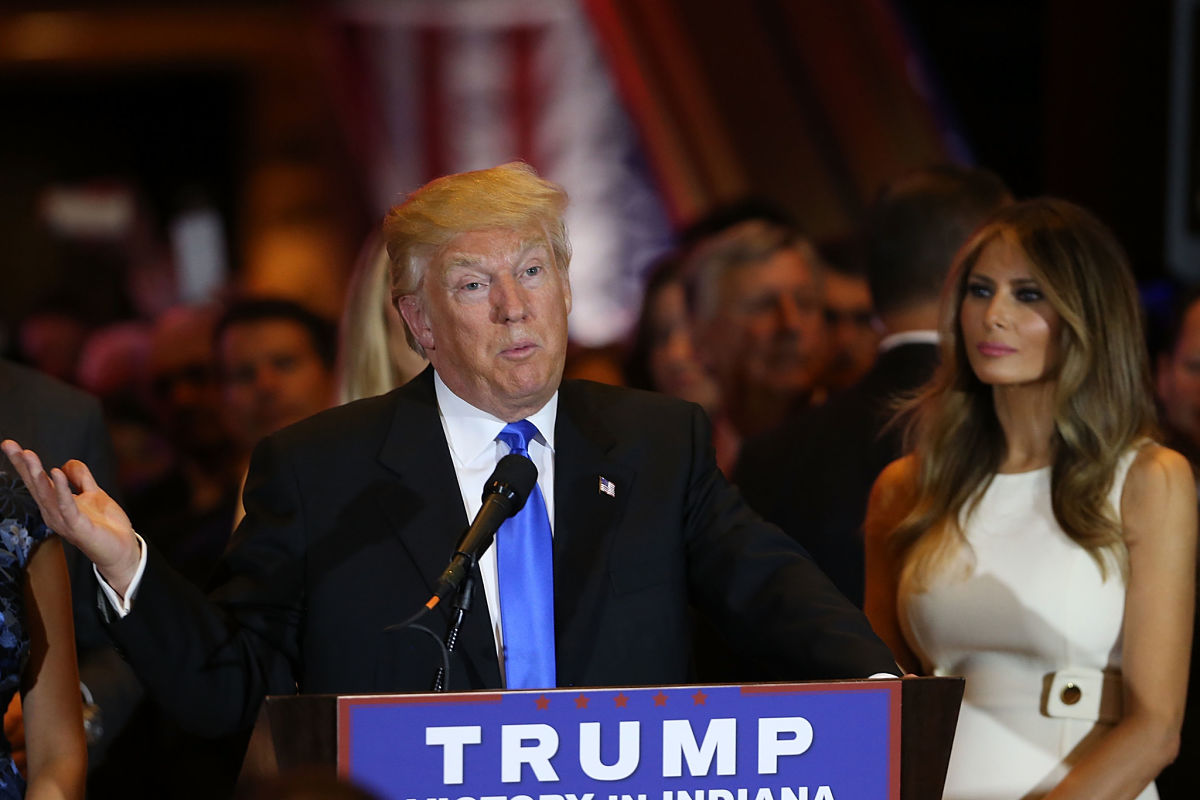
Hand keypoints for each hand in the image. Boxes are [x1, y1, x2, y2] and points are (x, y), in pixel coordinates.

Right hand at [2, 439, 140, 596]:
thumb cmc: (105, 526)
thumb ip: (81, 478)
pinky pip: (67, 505)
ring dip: (37, 474)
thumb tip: (66, 463)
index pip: (37, 480)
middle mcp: (54, 512)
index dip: (23, 463)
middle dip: (23, 465)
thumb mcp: (94, 494)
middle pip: (35, 485)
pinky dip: (61, 489)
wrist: (122, 550)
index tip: (10, 444)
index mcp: (56, 504)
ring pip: (46, 494)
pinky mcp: (77, 526)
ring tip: (27, 454)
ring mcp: (64, 520)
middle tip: (9, 445)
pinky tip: (56, 472)